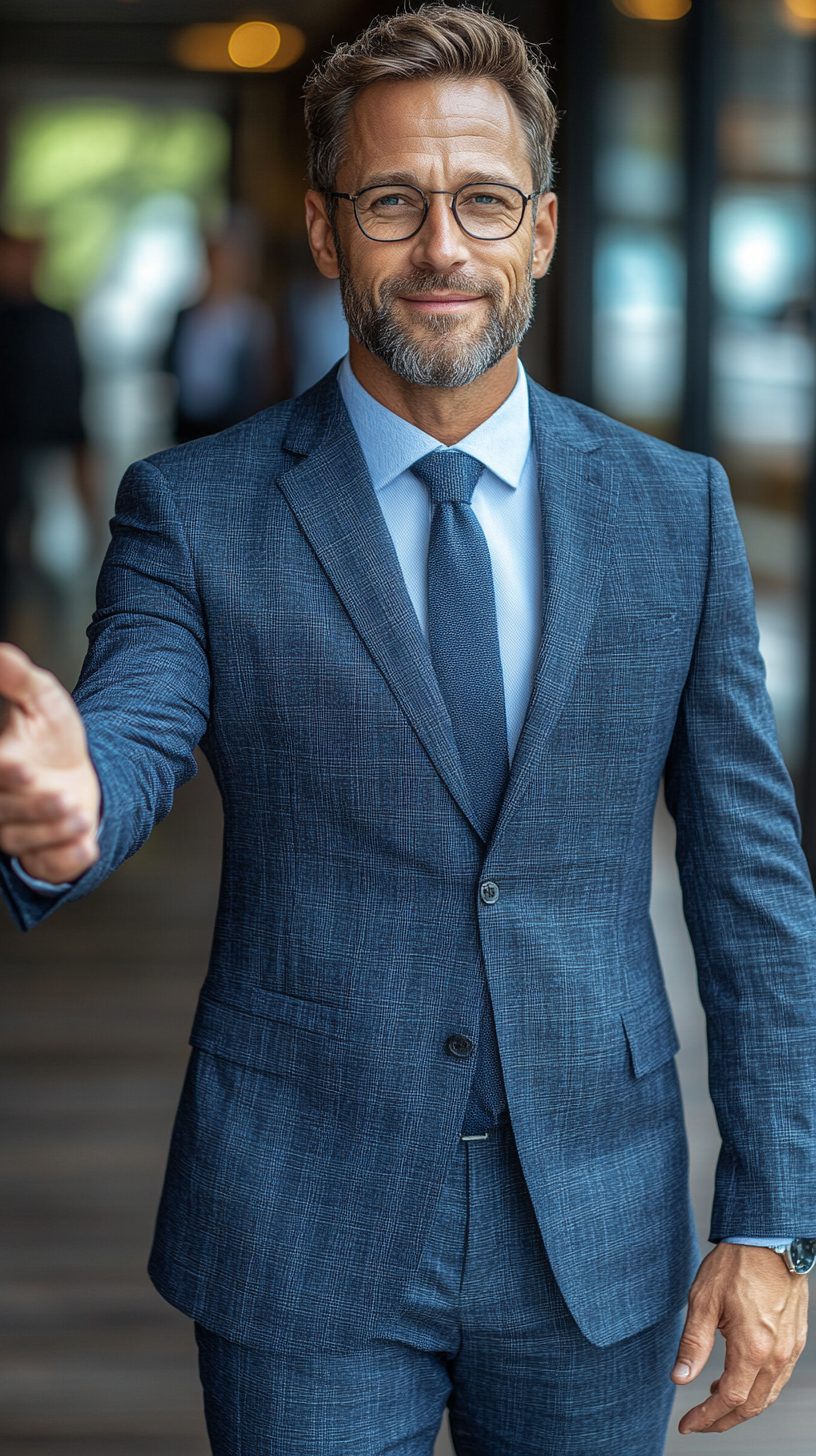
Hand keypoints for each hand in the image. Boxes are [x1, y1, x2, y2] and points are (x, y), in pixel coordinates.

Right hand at [0, 643, 99, 883]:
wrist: (87, 773)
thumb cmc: (54, 737)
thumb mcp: (42, 701)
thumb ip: (18, 679)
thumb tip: (0, 650)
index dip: (5, 775)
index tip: (23, 766)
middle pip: (4, 811)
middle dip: (33, 806)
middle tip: (58, 793)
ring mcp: (19, 836)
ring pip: (24, 840)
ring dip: (52, 829)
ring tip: (80, 812)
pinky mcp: (43, 859)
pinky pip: (49, 866)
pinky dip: (66, 858)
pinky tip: (86, 845)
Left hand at [672, 1242, 807, 1433]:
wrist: (770, 1238)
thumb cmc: (737, 1263)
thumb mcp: (703, 1301)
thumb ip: (693, 1344)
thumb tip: (680, 1378)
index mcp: (752, 1348)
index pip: (729, 1400)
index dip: (706, 1417)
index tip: (688, 1424)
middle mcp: (776, 1354)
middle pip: (751, 1407)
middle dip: (723, 1420)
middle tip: (699, 1423)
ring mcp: (789, 1348)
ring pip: (768, 1395)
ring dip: (742, 1407)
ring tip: (714, 1402)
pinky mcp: (794, 1339)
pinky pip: (778, 1377)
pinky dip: (759, 1389)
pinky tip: (740, 1379)